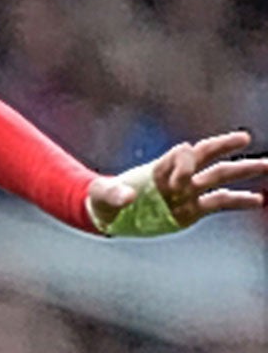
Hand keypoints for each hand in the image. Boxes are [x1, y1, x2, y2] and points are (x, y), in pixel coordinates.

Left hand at [86, 130, 267, 234]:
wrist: (109, 214)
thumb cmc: (102, 199)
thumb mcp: (100, 195)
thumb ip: (113, 194)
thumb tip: (127, 197)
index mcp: (159, 168)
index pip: (182, 154)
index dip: (185, 163)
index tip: (177, 182)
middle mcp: (177, 176)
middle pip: (206, 155)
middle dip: (224, 145)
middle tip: (245, 137)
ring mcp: (187, 192)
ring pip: (219, 177)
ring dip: (243, 170)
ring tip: (267, 165)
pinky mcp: (192, 210)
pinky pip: (219, 203)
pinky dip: (238, 200)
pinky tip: (258, 199)